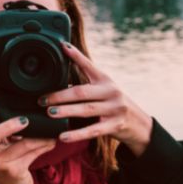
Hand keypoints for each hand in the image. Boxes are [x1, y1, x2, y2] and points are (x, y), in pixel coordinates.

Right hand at [0, 112, 56, 183]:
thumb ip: (8, 130)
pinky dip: (43, 146)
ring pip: (21, 144)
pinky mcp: (13, 170)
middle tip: (24, 120)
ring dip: (39, 137)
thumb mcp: (4, 144)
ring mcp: (0, 162)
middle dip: (8, 126)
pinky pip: (31, 154)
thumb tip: (30, 109)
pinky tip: (50, 142)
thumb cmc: (10, 159)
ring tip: (49, 133)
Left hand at [39, 41, 152, 156]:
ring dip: (66, 111)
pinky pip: (93, 130)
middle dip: (60, 96)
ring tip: (49, 113)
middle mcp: (111, 92)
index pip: (88, 65)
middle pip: (81, 92)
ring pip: (86, 110)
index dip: (76, 56)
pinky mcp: (115, 125)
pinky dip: (77, 134)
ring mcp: (115, 109)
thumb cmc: (113, 104)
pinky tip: (63, 136)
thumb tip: (58, 75)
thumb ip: (86, 82)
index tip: (62, 46)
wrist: (140, 124)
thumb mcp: (104, 88)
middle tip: (42, 99)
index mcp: (105, 80)